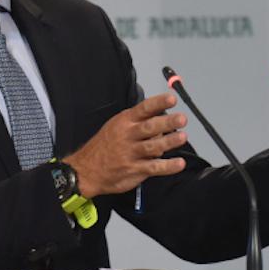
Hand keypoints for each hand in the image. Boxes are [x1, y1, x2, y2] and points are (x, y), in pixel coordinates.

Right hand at [62, 94, 187, 197]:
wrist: (86, 169)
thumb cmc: (104, 146)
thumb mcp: (116, 127)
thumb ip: (138, 123)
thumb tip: (163, 121)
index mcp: (124, 122)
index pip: (143, 109)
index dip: (158, 103)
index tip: (171, 99)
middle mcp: (128, 136)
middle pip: (149, 127)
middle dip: (167, 122)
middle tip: (182, 119)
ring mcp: (130, 153)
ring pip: (153, 147)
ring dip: (169, 142)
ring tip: (182, 137)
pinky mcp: (133, 170)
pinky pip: (153, 167)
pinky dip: (167, 166)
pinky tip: (178, 164)